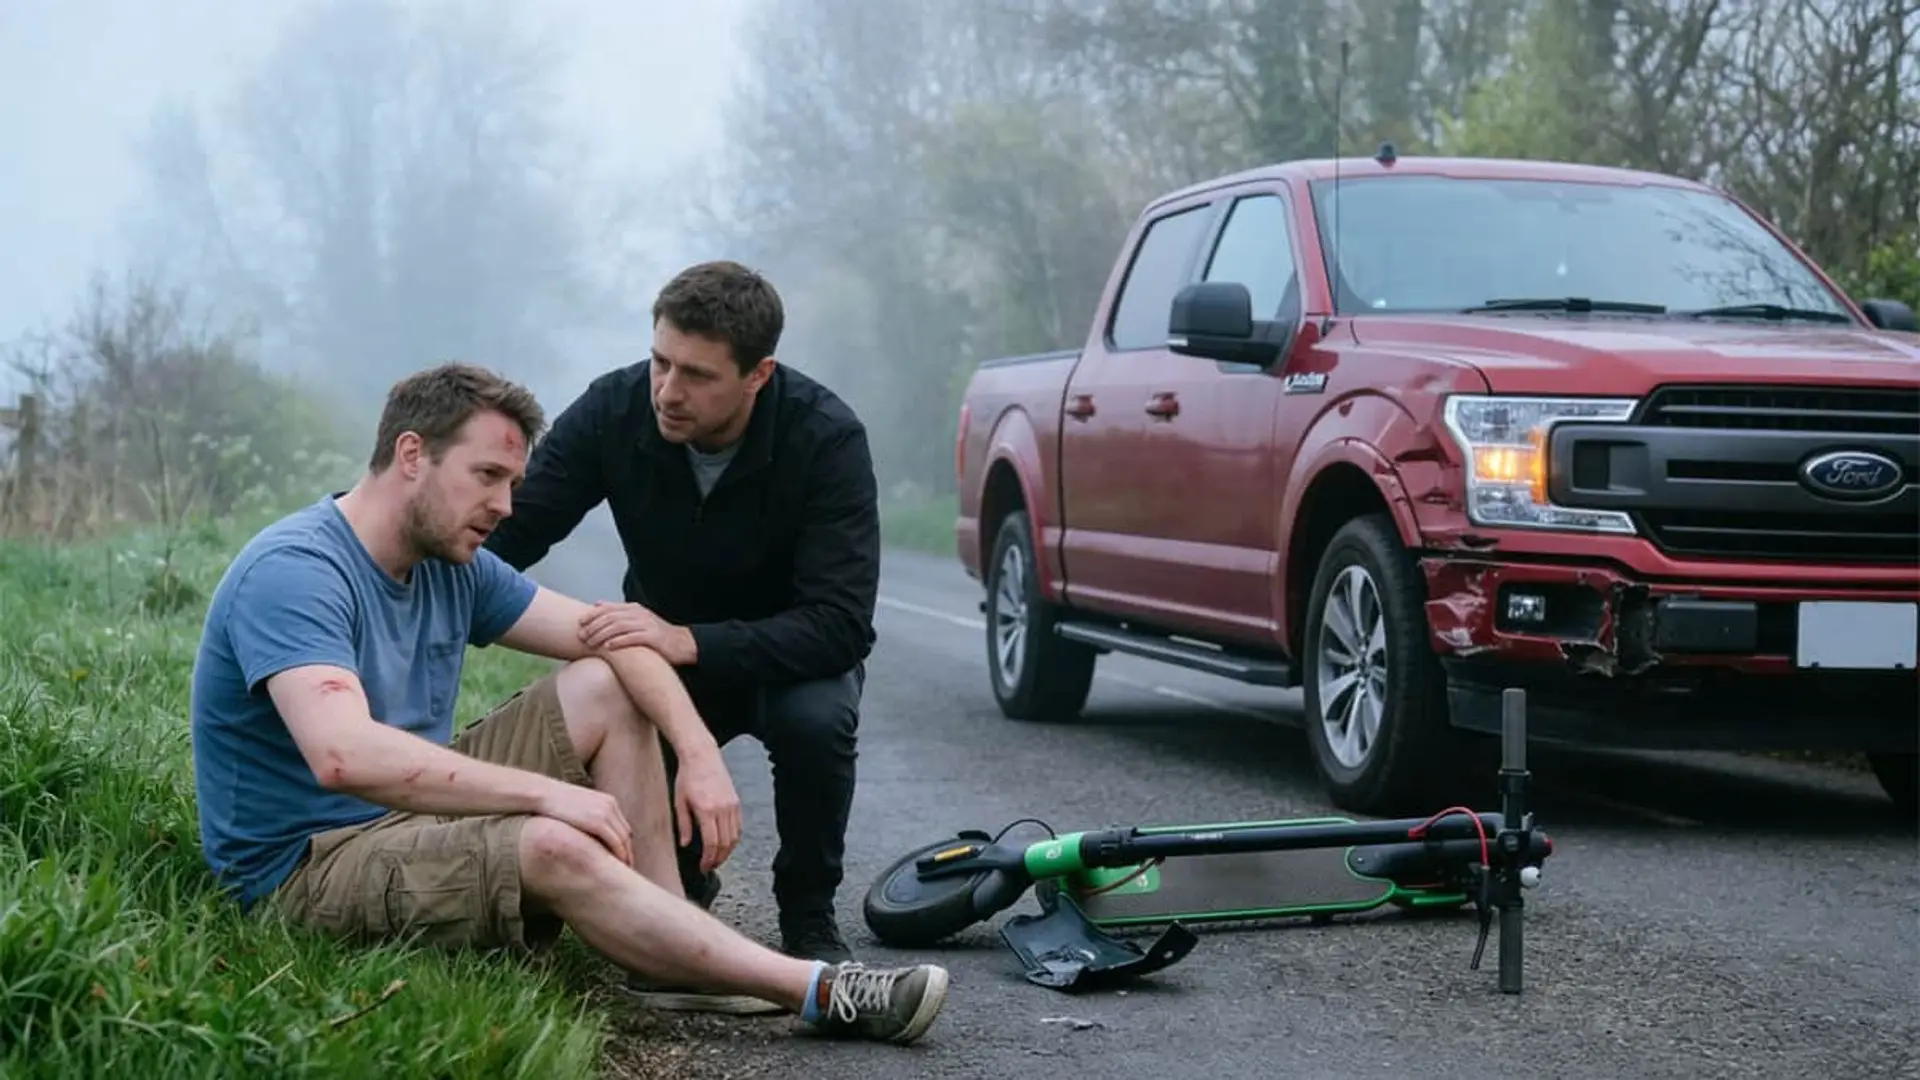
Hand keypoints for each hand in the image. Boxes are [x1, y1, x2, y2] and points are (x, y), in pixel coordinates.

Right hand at [536, 781, 633, 867]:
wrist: (542, 793)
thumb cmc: (553, 803)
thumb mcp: (578, 807)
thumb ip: (588, 818)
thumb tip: (588, 835)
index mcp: (607, 801)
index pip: (622, 826)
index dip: (624, 844)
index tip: (623, 858)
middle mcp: (610, 806)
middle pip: (626, 833)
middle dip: (628, 851)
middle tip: (627, 867)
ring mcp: (605, 813)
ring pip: (624, 839)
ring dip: (626, 855)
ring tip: (624, 869)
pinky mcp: (597, 822)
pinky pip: (616, 841)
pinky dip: (619, 854)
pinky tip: (618, 865)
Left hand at [578, 602, 697, 664]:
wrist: (681, 644)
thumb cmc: (655, 635)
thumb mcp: (637, 619)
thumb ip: (618, 611)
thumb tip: (597, 604)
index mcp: (634, 608)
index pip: (609, 608)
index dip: (592, 614)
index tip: (580, 623)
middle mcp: (640, 614)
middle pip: (611, 617)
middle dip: (594, 626)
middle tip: (582, 636)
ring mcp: (647, 625)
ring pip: (619, 627)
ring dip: (602, 635)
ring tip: (591, 644)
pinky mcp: (653, 637)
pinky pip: (633, 638)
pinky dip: (619, 641)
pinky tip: (608, 647)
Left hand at [673, 749, 741, 873]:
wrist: (702, 755)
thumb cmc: (687, 777)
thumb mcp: (679, 801)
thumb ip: (683, 825)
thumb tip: (686, 844)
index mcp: (706, 810)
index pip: (711, 843)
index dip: (708, 859)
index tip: (703, 867)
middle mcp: (722, 808)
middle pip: (725, 843)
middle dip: (718, 859)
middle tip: (709, 866)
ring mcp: (732, 805)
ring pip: (735, 837)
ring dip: (727, 851)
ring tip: (717, 858)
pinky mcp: (736, 802)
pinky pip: (739, 826)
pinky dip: (734, 838)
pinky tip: (726, 843)